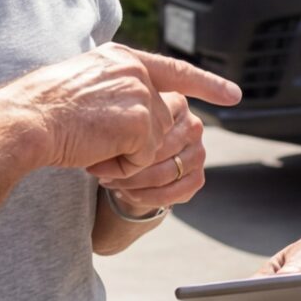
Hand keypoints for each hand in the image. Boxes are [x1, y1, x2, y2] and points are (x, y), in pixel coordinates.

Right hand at [0, 45, 238, 171]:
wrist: (24, 121)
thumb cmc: (40, 112)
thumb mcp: (84, 86)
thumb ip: (117, 89)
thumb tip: (148, 109)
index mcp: (121, 57)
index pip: (174, 70)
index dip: (206, 83)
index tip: (234, 95)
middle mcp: (135, 69)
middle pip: (160, 118)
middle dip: (134, 141)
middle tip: (91, 139)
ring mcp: (140, 92)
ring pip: (153, 140)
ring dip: (125, 155)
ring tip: (89, 145)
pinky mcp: (139, 120)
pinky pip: (144, 158)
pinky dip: (121, 166)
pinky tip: (95, 156)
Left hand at [93, 91, 207, 214]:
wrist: (136, 159)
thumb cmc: (125, 131)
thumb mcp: (122, 115)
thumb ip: (118, 114)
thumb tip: (102, 134)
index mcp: (178, 103)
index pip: (152, 127)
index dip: (125, 143)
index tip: (101, 153)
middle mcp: (194, 126)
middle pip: (158, 153)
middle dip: (127, 168)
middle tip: (102, 175)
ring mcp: (199, 153)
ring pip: (164, 176)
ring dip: (133, 185)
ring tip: (111, 184)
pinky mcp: (198, 178)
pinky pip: (172, 194)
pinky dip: (145, 198)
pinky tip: (126, 194)